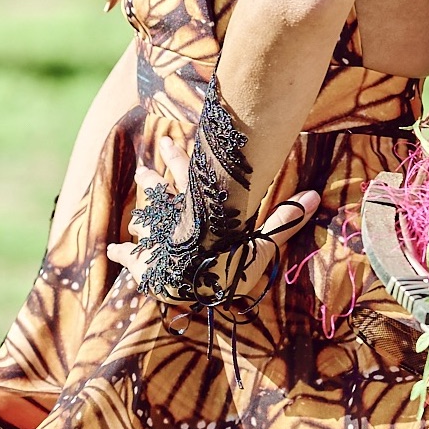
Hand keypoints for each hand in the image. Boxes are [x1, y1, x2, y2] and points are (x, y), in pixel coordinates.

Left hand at [107, 136, 319, 304]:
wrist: (192, 289)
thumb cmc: (224, 267)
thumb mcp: (258, 245)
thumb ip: (283, 221)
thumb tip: (316, 196)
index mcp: (201, 215)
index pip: (192, 181)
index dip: (181, 160)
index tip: (169, 139)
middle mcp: (177, 224)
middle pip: (168, 191)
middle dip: (162, 171)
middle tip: (155, 150)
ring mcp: (159, 244)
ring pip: (147, 216)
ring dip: (144, 201)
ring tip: (139, 181)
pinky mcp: (146, 266)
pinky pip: (130, 256)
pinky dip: (121, 252)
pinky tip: (112, 248)